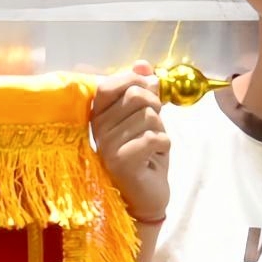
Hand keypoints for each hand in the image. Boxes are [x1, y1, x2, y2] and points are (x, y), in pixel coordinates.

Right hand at [87, 66, 171, 227]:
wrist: (145, 197)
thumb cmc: (144, 156)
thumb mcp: (144, 118)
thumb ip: (142, 90)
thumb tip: (142, 64)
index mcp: (97, 115)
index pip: (111, 83)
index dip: (135, 81)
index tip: (149, 94)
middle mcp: (97, 129)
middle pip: (137, 96)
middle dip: (155, 108)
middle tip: (152, 128)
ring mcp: (107, 146)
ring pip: (149, 117)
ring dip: (160, 131)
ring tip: (151, 147)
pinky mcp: (122, 161)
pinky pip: (154, 137)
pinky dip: (164, 144)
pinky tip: (155, 157)